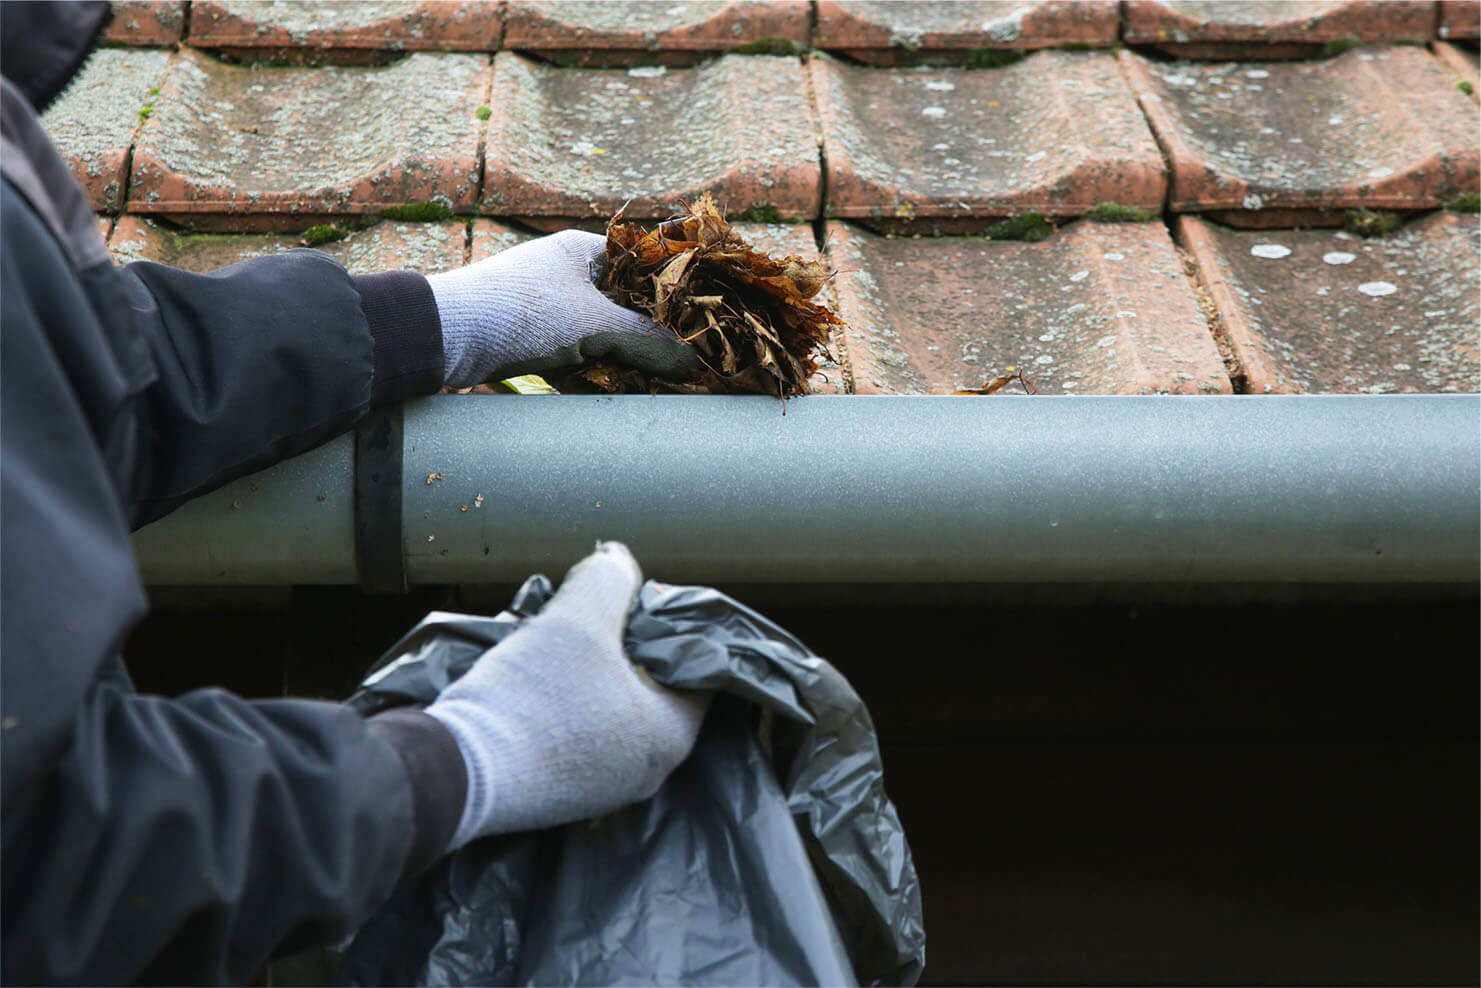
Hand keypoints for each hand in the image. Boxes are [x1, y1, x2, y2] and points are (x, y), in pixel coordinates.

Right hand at [425, 543, 710, 846]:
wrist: (455, 772)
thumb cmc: (532, 696)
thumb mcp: (576, 619)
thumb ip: (608, 579)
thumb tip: (618, 558)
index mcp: (672, 733)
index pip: (696, 668)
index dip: (667, 626)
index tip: (632, 604)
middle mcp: (649, 771)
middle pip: (649, 688)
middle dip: (620, 647)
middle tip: (587, 620)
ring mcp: (606, 791)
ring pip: (610, 711)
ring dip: (587, 675)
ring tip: (552, 646)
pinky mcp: (565, 800)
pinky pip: (579, 738)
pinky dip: (564, 707)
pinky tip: (532, 684)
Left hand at [427, 230, 701, 387]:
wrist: (444, 337)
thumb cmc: (522, 313)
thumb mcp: (594, 326)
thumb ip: (647, 341)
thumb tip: (693, 362)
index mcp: (582, 251)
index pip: (642, 264)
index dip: (672, 291)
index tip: (701, 318)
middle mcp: (565, 273)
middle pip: (625, 305)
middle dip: (651, 335)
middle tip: (685, 359)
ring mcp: (547, 307)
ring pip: (601, 335)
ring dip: (624, 359)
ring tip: (658, 382)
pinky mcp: (530, 340)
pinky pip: (575, 357)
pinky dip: (595, 375)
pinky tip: (617, 395)